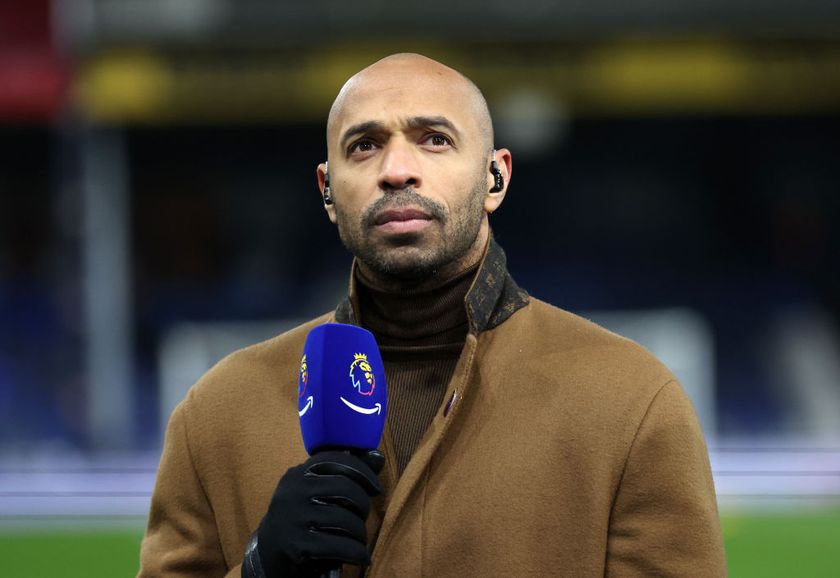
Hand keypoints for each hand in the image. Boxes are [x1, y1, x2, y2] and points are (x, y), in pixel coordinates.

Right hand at [248, 450, 383, 577]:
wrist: (268, 551)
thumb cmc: (302, 517)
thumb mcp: (315, 491)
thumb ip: (344, 474)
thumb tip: (377, 456)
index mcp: (298, 473)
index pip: (337, 460)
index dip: (363, 472)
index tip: (375, 488)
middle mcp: (293, 491)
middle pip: (345, 489)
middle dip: (363, 505)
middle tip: (363, 517)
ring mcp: (293, 517)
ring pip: (345, 519)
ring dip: (360, 533)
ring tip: (360, 539)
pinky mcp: (296, 544)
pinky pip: (339, 545)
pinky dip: (356, 552)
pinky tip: (361, 557)